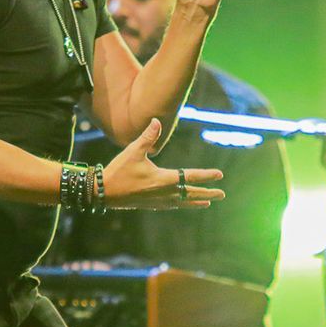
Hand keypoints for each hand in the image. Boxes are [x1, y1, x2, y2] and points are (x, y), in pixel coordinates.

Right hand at [102, 118, 223, 208]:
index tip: (220, 175)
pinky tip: (183, 204)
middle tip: (222, 194)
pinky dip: (182, 204)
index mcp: (164, 179)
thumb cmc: (119, 170)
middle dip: (207, 193)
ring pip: (183, 202)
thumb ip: (147, 137)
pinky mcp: (151, 205)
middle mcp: (165, 192)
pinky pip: (172, 205)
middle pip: (191, 193)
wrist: (104, 192)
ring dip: (196, 201)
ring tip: (208, 202)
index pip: (190, 177)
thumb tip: (157, 121)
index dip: (206, 176)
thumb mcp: (133, 151)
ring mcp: (158, 201)